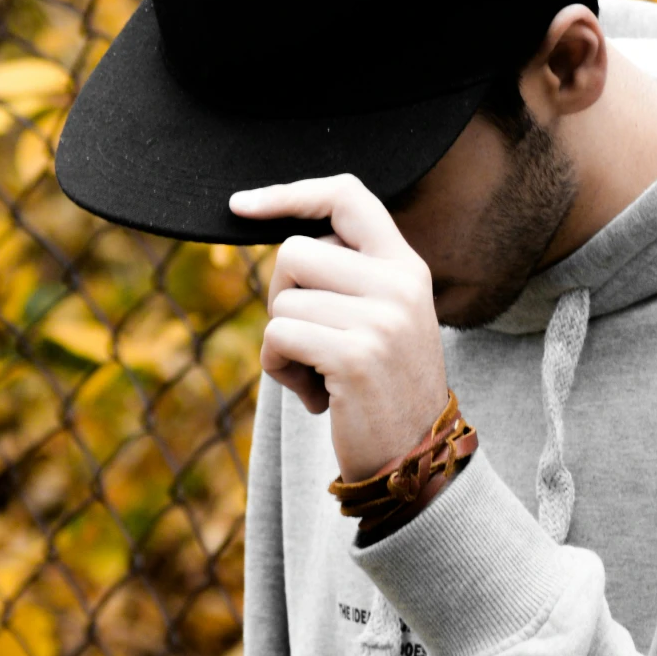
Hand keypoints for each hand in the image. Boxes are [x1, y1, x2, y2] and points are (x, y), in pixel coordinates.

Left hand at [229, 175, 448, 482]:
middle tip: (310, 342)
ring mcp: (381, 319)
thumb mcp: (383, 319)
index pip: (347, 196)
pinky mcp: (355, 355)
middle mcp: (400, 284)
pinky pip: (279, 337)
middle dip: (282, 299)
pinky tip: (314, 396)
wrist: (416, 461)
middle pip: (294, 252)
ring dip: (282, 345)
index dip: (290, 194)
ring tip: (319, 376)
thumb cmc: (382, 389)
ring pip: (282, 301)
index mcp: (406, 266)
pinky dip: (279, 368)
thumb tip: (280, 240)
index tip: (240, 206)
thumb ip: (349, 276)